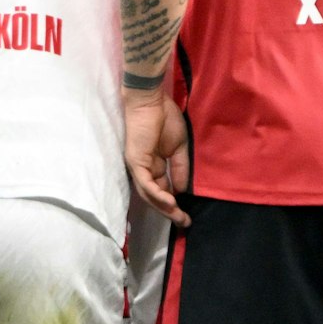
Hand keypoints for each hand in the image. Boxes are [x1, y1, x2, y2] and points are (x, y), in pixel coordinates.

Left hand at [124, 88, 190, 225]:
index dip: (174, 203)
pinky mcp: (135, 161)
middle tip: (184, 223)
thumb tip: (182, 190)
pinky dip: (158, 195)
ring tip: (179, 217)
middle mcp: (144, 169)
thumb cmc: (165, 118)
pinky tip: (171, 202)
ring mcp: (138, 166)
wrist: (152, 100)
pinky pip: (146, 183)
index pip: (162, 189)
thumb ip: (180, 168)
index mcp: (154, 165)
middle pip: (154, 196)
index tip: (187, 215)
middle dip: (169, 211)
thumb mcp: (179, 147)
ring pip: (149, 194)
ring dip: (164, 208)